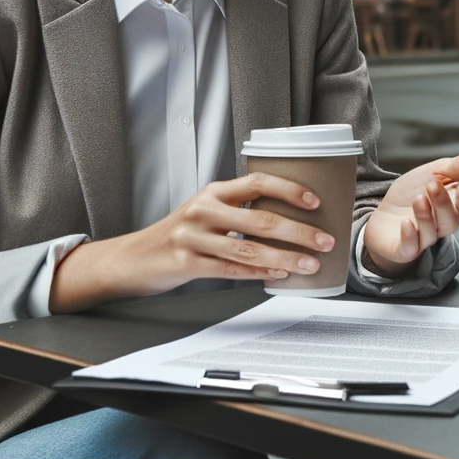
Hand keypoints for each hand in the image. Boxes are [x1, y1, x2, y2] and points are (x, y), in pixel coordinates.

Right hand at [49, 172, 332, 312]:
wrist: (133, 257)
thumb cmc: (180, 234)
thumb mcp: (207, 211)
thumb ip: (240, 210)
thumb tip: (290, 217)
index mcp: (214, 191)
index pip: (258, 182)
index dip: (290, 189)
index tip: (316, 201)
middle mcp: (204, 210)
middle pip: (260, 219)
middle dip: (299, 232)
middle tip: (324, 241)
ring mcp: (193, 237)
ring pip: (248, 249)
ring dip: (285, 258)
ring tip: (309, 264)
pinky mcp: (186, 264)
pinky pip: (230, 270)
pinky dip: (258, 275)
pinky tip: (278, 276)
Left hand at [362, 145, 458, 276]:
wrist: (382, 210)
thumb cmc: (414, 191)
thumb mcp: (437, 172)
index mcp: (452, 208)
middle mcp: (440, 226)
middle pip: (451, 221)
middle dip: (443, 203)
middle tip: (432, 185)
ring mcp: (422, 239)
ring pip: (432, 233)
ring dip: (426, 216)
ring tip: (418, 198)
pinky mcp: (403, 249)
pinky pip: (410, 248)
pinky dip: (409, 236)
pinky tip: (406, 223)